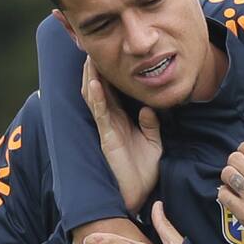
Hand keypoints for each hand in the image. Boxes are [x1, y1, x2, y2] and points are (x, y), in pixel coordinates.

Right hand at [82, 56, 161, 213]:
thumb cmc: (143, 170)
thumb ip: (151, 125)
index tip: (107, 51)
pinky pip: (100, 115)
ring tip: (89, 56)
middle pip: (98, 88)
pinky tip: (95, 84)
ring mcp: (106, 128)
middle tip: (90, 47)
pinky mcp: (107, 138)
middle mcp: (109, 121)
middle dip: (93, 68)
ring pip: (94, 97)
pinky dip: (97, 99)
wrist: (138, 196)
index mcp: (120, 119)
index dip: (108, 71)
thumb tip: (147, 108)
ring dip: (91, 77)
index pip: (112, 90)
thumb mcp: (154, 143)